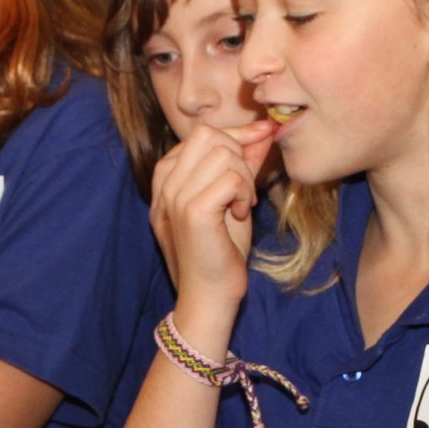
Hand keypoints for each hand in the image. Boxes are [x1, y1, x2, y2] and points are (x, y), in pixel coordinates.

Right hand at [149, 120, 272, 311]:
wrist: (208, 295)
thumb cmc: (219, 251)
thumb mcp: (231, 199)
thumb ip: (241, 165)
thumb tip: (263, 133)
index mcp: (166, 180)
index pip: (200, 134)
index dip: (235, 133)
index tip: (262, 137)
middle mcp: (165, 185)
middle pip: (208, 135)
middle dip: (238, 153)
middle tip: (245, 189)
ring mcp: (175, 197)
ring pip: (222, 153)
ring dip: (244, 176)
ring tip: (243, 204)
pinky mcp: (193, 212)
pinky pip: (231, 178)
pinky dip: (244, 193)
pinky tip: (241, 213)